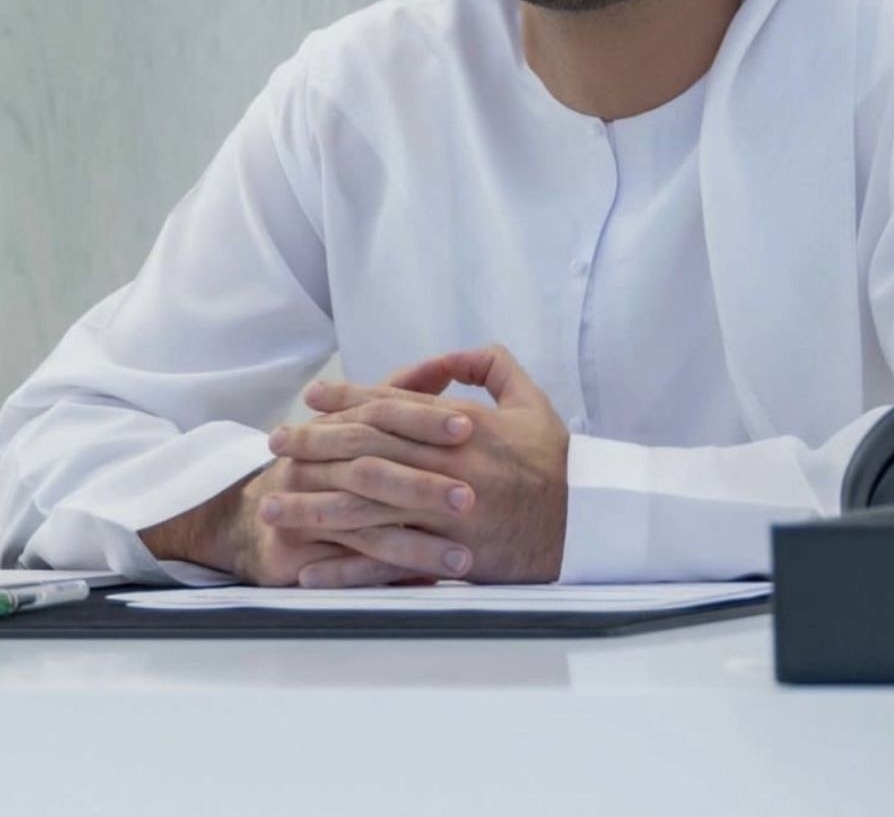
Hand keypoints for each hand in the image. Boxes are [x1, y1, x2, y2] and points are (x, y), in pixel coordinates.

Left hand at [268, 345, 569, 584]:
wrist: (587, 519)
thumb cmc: (554, 459)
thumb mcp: (528, 397)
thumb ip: (489, 366)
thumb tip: (451, 356)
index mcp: (462, 425)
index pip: (390, 405)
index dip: (346, 398)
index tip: (311, 397)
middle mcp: (446, 466)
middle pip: (365, 452)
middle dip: (314, 445)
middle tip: (275, 444)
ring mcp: (444, 514)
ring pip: (365, 508)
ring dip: (313, 506)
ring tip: (273, 504)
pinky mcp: (447, 557)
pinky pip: (386, 563)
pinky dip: (345, 569)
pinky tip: (309, 569)